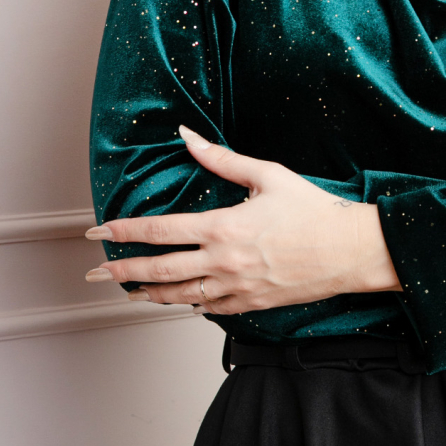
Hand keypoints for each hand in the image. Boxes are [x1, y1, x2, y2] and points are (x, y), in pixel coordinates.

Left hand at [84, 126, 401, 310]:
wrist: (350, 251)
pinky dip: (186, 304)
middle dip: (121, 272)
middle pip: (158, 270)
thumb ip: (221, 158)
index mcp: (223, 227)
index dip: (123, 232)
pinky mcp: (250, 304)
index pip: (159, 231)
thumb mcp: (267, 175)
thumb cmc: (314, 210)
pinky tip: (175, 300)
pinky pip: (207, 309)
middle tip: (95, 275)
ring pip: (178, 296)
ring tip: (127, 291)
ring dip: (147, 293)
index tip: (98, 232)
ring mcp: (235, 288)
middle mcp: (223, 262)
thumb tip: (188, 136)